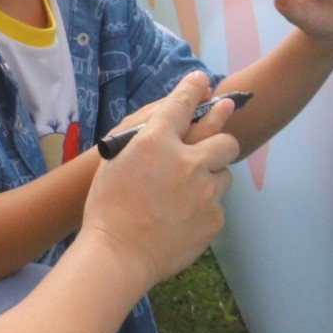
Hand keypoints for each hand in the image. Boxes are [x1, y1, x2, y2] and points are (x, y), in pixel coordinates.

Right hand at [81, 72, 237, 284]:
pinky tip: (181, 218)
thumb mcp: (115, 159)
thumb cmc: (107, 205)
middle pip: (224, 140)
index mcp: (156, 142)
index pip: (182, 104)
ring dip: (211, 178)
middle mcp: (188, 162)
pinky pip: (217, 206)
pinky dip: (204, 208)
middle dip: (222, 139)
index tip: (202, 79)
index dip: (193, 88)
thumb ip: (144, 137)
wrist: (117, 253)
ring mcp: (205, 193)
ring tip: (186, 194)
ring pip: (225, 176)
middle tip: (211, 149)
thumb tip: (165, 122)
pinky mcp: (214, 219)